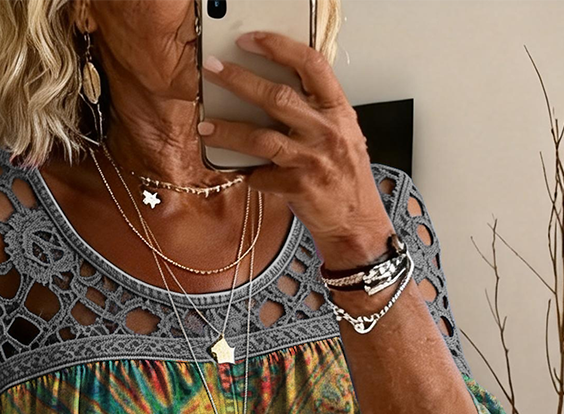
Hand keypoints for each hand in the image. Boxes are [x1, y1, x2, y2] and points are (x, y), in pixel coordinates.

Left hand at [198, 30, 394, 265]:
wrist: (357, 224)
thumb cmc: (347, 179)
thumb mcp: (343, 134)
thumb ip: (316, 112)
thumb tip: (274, 92)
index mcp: (338, 110)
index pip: (310, 64)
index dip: (278, 47)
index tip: (250, 40)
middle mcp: (327, 131)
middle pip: (276, 96)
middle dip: (239, 80)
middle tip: (213, 70)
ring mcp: (312, 160)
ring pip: (261, 137)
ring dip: (228, 130)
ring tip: (206, 125)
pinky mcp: (298, 187)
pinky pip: (261, 175)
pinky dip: (247, 173)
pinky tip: (238, 170)